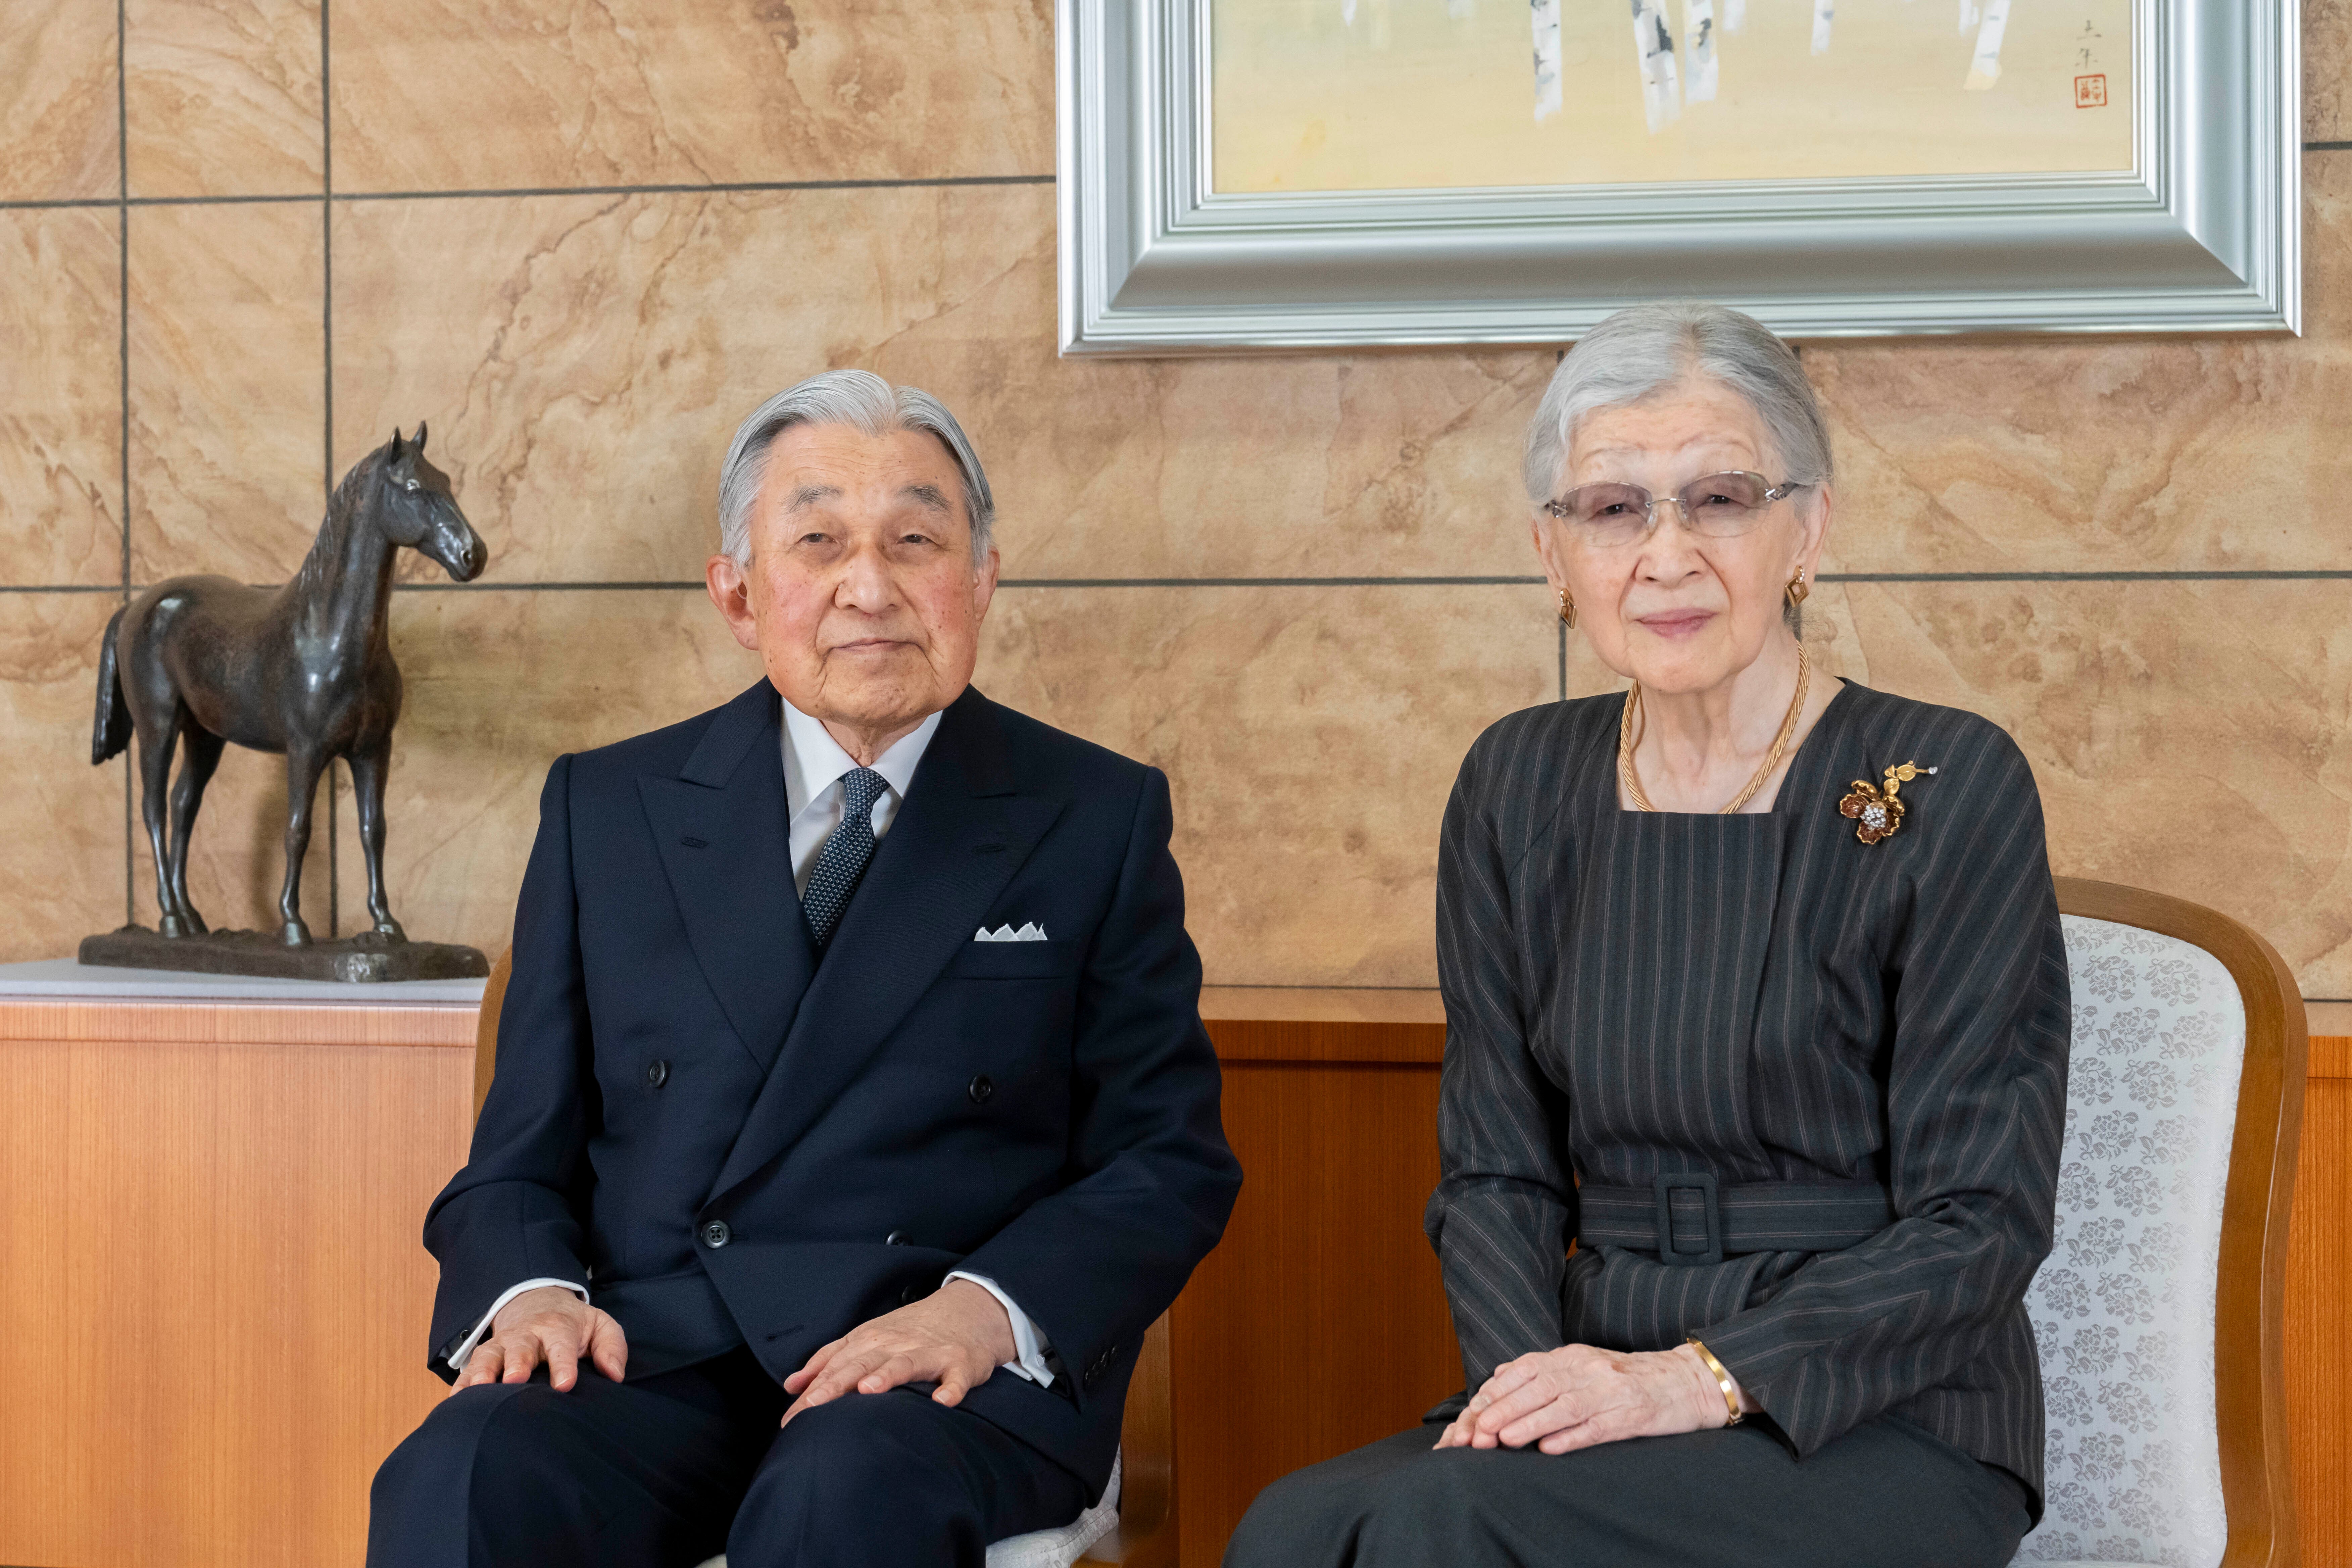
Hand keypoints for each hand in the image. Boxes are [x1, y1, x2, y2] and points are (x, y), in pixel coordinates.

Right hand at [452, 1285, 627, 1393]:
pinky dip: (461, 1384)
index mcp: (558, 1328)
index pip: (561, 1345)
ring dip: (482, 1373)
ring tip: (479, 1393)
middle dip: (517, 1363)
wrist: (538, 1303)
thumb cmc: (573, 1324)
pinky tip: (455, 1403)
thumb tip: (615, 1375)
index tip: (565, 1384)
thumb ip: (611, 1347)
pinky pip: (469, 1369)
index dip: (563, 1364)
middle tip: (515, 1380)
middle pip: (520, 1348)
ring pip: (489, 1357)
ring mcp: (502, 1345)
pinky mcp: (485, 1356)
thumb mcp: (600, 1325)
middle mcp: (527, 1336)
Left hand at [781, 1279, 1015, 1425]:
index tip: (790, 1420)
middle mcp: (896, 1344)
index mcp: (870, 1341)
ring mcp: (929, 1352)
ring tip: (868, 1390)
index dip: (812, 1392)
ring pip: (904, 1364)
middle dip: (836, 1385)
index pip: (835, 1367)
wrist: (968, 1311)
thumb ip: (829, 1361)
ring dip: (887, 1375)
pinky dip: (951, 1388)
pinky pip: (956, 1378)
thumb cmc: (910, 1333)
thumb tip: (792, 1385)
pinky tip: (942, 1401)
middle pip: (862, 1364)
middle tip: (813, 1407)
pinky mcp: (960, 1363)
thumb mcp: (866, 1339)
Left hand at [1432, 1343, 1730, 1455]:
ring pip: (1564, 1406)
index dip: (1497, 1392)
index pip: (1525, 1370)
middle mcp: (1588, 1369)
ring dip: (1531, 1423)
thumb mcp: (1582, 1363)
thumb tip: (1498, 1374)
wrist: (1682, 1382)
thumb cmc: (1624, 1378)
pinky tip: (1550, 1449)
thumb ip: (1541, 1368)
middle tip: (1478, 1431)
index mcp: (1572, 1356)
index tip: (1472, 1413)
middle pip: (1539, 1387)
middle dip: (1505, 1409)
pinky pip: (1596, 1428)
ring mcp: (1610, 1392)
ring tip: (1504, 1440)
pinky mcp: (1630, 1417)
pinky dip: (1571, 1438)